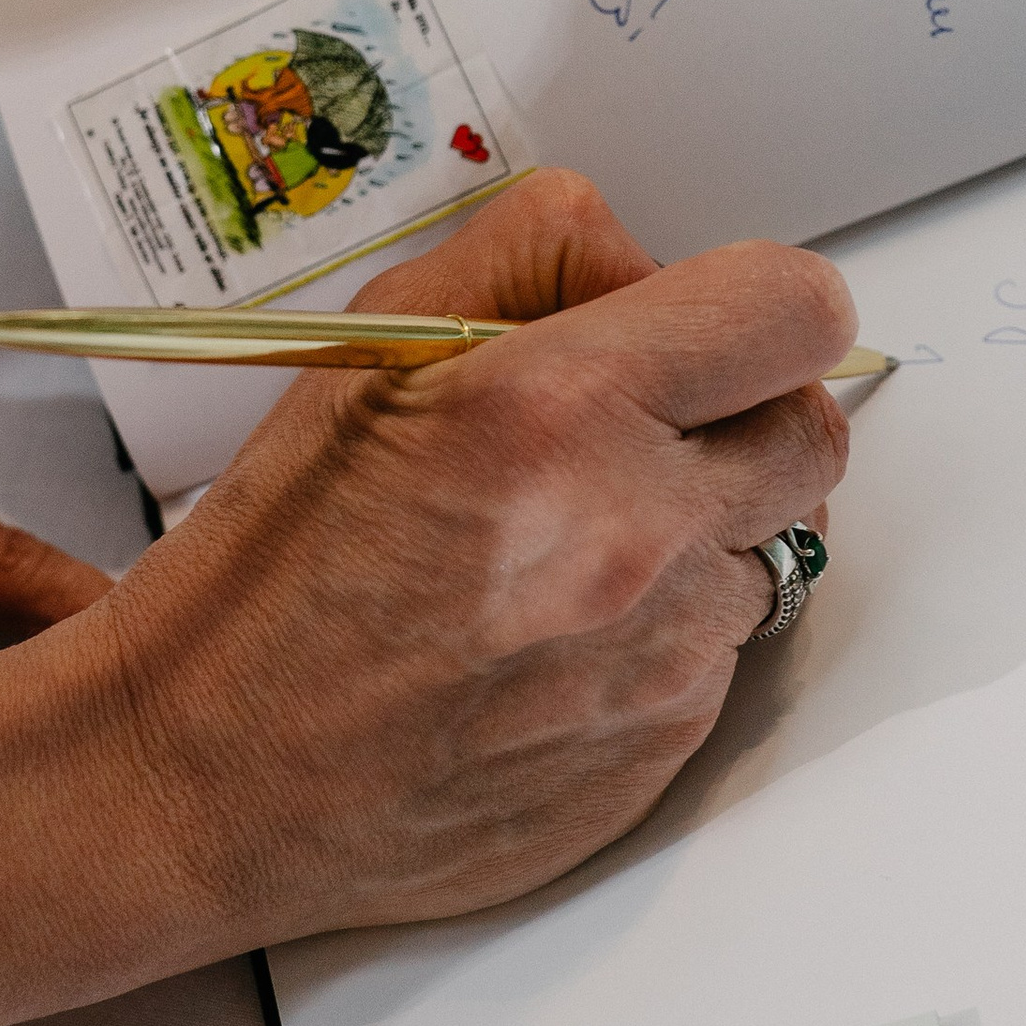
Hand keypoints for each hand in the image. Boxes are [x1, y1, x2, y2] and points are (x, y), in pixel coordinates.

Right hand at [0, 169, 853, 1025]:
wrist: (210, 772)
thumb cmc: (271, 565)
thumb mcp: (369, 342)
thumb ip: (531, 252)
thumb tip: (647, 268)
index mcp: (559, 408)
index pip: (797, 310)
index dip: (758, 311)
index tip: (710, 330)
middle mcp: (634, 535)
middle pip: (815, 433)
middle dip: (745, 415)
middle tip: (639, 434)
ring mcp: (660, 660)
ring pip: (771, 552)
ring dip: (698, 535)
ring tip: (563, 553)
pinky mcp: (660, 754)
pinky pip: (718, 663)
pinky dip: (656, 640)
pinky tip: (542, 643)